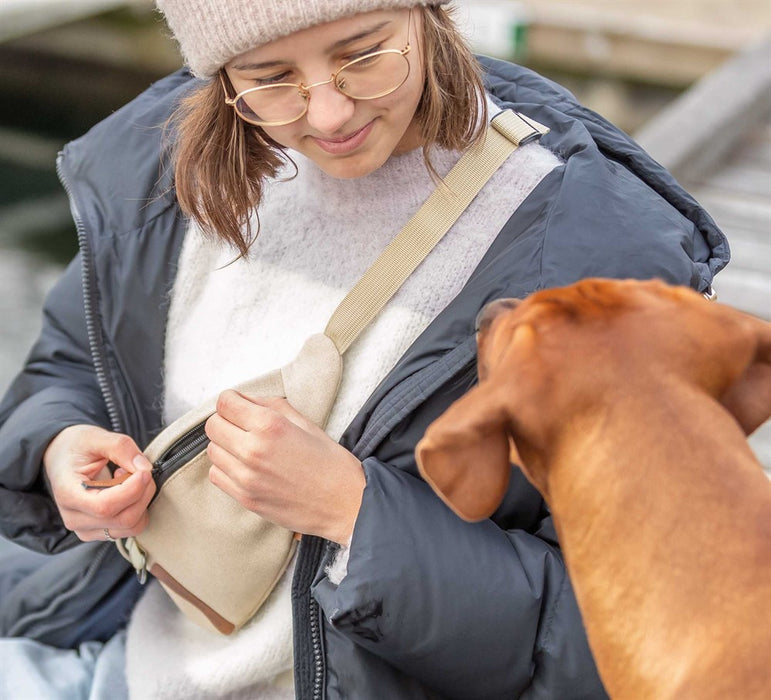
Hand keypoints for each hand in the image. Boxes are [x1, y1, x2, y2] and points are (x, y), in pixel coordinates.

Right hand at [43, 425, 155, 541]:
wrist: (62, 458)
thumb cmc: (76, 447)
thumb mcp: (95, 437)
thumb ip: (120, 447)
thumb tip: (144, 468)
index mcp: (68, 494)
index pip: (105, 506)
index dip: (132, 490)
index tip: (144, 471)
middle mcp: (75, 518)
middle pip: (124, 519)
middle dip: (143, 493)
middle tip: (139, 470)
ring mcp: (86, 529)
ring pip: (131, 526)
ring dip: (142, 500)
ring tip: (127, 479)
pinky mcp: (100, 531)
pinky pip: (132, 527)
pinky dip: (139, 508)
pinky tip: (126, 491)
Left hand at [205, 392, 364, 544]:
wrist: (345, 504)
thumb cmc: (331, 463)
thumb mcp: (306, 423)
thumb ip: (271, 406)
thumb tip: (246, 401)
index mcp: (270, 426)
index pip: (225, 403)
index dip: (232, 400)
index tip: (239, 404)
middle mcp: (253, 450)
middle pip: (213, 425)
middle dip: (225, 420)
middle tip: (242, 424)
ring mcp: (246, 477)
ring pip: (212, 450)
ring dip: (225, 445)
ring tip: (246, 447)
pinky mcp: (245, 498)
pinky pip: (217, 475)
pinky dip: (226, 468)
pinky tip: (245, 466)